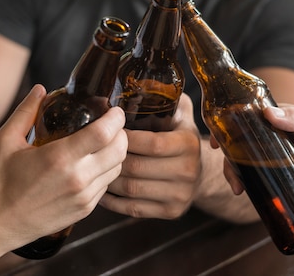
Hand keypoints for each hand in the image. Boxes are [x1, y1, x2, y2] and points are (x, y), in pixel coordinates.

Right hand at [0, 85, 127, 273]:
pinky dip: (107, 170)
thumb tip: (40, 88)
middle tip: (113, 125)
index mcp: (60, 157)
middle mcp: (77, 178)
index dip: (116, 118)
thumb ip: (25, 112)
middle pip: (120, 149)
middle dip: (121, 133)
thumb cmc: (4, 180)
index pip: (105, 133)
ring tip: (105, 143)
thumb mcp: (6, 140)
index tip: (114, 111)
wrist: (2, 223)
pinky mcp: (86, 209)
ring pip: (118, 167)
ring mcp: (84, 196)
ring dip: (117, 152)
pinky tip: (94, 164)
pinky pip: (108, 184)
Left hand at [99, 93, 201, 218]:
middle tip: (93, 151)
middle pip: (137, 168)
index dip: (125, 138)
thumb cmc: (179, 134)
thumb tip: (136, 82)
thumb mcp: (179, 110)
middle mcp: (188, 171)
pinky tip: (101, 188)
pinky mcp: (171, 212)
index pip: (151, 143)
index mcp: (188, 143)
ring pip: (132, 189)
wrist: (200, 172)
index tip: (108, 131)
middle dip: (111, 159)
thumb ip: (163, 95)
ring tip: (93, 168)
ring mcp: (181, 195)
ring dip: (107, 179)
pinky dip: (112, 200)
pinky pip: (133, 209)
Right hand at [212, 104, 293, 194]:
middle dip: (232, 160)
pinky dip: (257, 185)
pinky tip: (251, 195)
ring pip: (254, 163)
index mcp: (282, 117)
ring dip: (242, 174)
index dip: (228, 129)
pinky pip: (269, 178)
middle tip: (231, 178)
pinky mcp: (292, 172)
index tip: (215, 141)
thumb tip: (270, 114)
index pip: (247, 120)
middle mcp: (278, 134)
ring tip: (239, 190)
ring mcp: (284, 154)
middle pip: (246, 145)